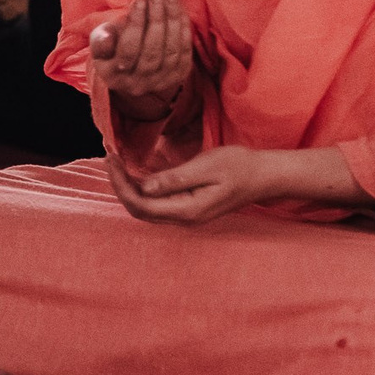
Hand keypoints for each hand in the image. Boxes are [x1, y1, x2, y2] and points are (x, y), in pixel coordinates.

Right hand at [88, 0, 192, 121]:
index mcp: (113, 76)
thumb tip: (106, 37)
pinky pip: (184, 53)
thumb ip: (100, 39)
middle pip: (152, 52)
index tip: (139, 0)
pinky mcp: (177, 78)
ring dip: (173, 21)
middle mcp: (137, 85)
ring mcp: (159, 83)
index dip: (135, 25)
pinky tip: (180, 10)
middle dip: (156, 19)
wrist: (132, 70)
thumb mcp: (99, 43)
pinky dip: (184, 30)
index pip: (127, 51)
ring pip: (171, 52)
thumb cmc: (112, 48)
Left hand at [106, 143, 359, 224]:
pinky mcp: (189, 206)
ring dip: (128, 187)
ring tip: (116, 162)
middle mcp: (184, 218)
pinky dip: (141, 188)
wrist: (265, 176)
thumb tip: (145, 187)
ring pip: (146, 208)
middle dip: (119, 185)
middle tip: (109, 157)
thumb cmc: (240, 167)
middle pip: (138, 209)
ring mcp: (186, 214)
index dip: (120, 184)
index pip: (140, 205)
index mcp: (187, 210)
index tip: (111, 158)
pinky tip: (135, 170)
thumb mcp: (207, 167)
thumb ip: (175, 179)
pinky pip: (157, 202)